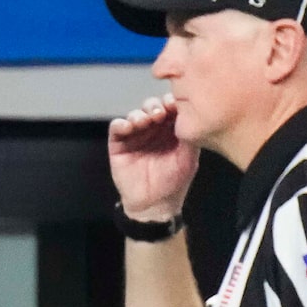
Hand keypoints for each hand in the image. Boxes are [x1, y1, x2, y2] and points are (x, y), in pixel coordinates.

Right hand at [107, 95, 197, 221]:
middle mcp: (153, 130)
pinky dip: (121, 123)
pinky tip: (129, 127)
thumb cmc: (174, 182)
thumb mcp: (189, 157)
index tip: (175, 105)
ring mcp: (135, 136)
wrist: (154, 203)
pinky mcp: (119, 145)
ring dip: (139, 114)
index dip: (172, 102)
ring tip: (146, 121)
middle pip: (151, 106)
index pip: (170, 108)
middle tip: (160, 114)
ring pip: (134, 113)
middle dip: (155, 106)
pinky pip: (116, 127)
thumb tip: (190, 113)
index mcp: (171, 130)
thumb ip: (190, 135)